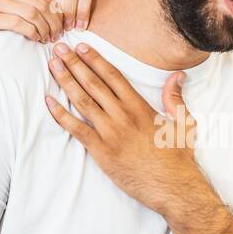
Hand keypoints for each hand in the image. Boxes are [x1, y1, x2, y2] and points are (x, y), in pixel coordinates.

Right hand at [0, 0, 63, 48]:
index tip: (60, 24)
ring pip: (33, 12)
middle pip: (42, 2)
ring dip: (45, 29)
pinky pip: (19, 24)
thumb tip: (44, 8)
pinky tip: (35, 40)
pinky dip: (32, 33)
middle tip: (57, 35)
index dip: (56, 10)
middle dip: (55, 21)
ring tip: (48, 39)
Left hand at [43, 41, 201, 214]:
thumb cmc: (178, 157)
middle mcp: (122, 115)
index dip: (95, 59)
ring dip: (65, 81)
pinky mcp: (101, 152)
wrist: (173, 187)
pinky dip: (61, 115)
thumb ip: (175, 98)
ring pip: (82, 101)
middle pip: (93, 83)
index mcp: (140, 107)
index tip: (81, 47)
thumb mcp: (183, 123)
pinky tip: (49, 101)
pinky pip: (76, 129)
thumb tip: (177, 76)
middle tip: (59, 48)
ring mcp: (110, 133)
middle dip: (74, 64)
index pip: (113, 76)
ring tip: (52, 66)